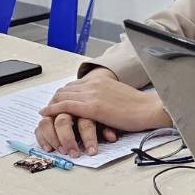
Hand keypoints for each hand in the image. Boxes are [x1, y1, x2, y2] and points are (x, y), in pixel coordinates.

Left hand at [36, 69, 167, 155]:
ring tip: (44, 113)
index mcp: (101, 80)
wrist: (149, 109)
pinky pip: (65, 106)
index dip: (63, 94)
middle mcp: (94, 83)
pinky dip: (53, 109)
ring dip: (51, 105)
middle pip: (65, 89)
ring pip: (62, 96)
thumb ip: (105, 95)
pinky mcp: (92, 107)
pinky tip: (45, 114)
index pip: (74, 85)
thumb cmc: (139, 106)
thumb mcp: (118, 95)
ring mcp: (91, 95)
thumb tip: (100, 103)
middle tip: (47, 109)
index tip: (58, 102)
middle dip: (54, 99)